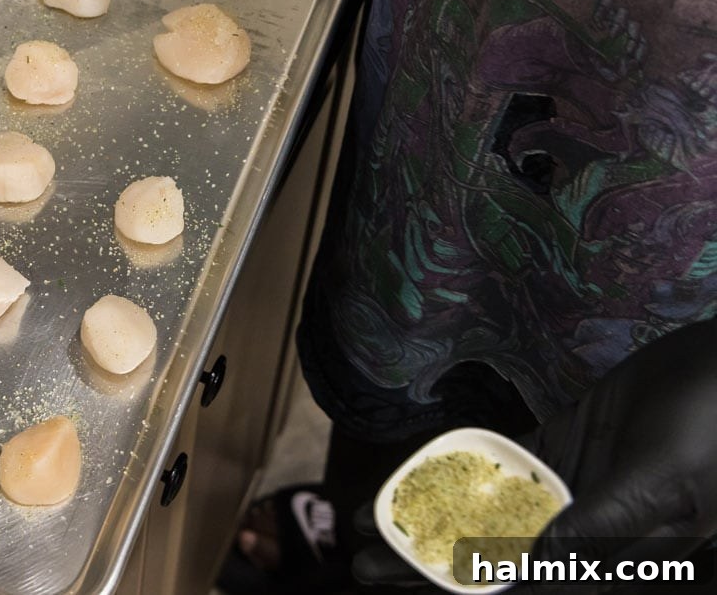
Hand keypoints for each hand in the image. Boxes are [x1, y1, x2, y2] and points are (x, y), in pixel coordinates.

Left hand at [352, 320, 716, 590]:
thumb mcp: (663, 480)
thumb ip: (598, 525)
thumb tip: (530, 567)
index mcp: (609, 552)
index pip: (520, 578)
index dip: (454, 581)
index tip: (393, 577)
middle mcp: (585, 525)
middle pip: (490, 550)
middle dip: (424, 558)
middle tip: (358, 556)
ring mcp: (575, 482)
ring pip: (489, 508)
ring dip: (433, 514)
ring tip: (373, 516)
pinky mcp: (570, 441)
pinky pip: (507, 460)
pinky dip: (463, 465)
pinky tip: (420, 469)